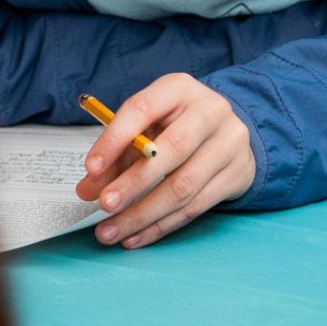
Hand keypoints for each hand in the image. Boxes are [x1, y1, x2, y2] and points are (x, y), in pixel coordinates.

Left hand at [76, 74, 253, 247]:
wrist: (229, 133)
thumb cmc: (178, 126)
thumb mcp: (147, 128)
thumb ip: (116, 156)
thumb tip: (88, 189)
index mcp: (179, 89)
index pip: (143, 109)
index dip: (115, 140)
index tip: (91, 168)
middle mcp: (210, 111)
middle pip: (172, 149)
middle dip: (133, 183)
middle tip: (105, 205)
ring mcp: (229, 143)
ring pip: (183, 186)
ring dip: (142, 215)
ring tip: (112, 232)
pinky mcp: (238, 174)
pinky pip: (195, 207)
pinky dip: (161, 226)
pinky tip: (135, 236)